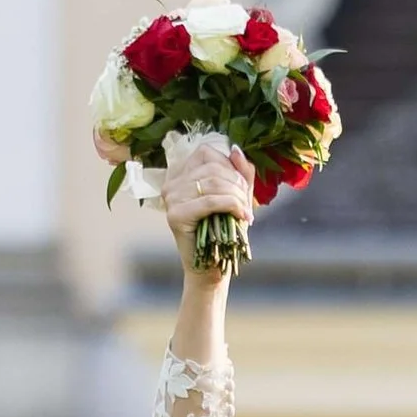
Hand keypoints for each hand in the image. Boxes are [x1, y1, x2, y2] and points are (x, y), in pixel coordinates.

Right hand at [159, 139, 255, 284]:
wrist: (212, 267)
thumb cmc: (224, 232)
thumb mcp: (236, 196)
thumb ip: (239, 172)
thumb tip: (235, 149)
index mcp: (181, 175)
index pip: (206, 153)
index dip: (229, 166)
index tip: (242, 189)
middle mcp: (171, 183)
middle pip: (212, 167)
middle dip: (237, 184)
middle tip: (247, 205)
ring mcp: (170, 198)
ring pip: (213, 182)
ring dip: (237, 197)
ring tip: (246, 213)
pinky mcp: (175, 215)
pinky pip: (211, 200)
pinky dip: (233, 206)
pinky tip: (244, 217)